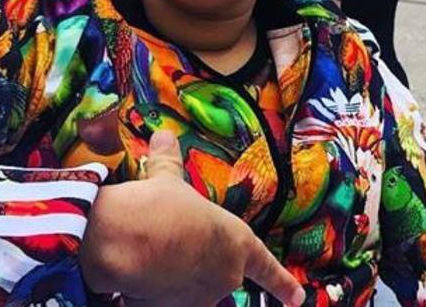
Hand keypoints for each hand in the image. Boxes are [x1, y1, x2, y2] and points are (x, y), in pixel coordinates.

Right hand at [78, 131, 303, 306]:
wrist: (129, 240)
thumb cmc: (160, 205)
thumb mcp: (167, 180)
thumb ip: (169, 162)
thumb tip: (163, 136)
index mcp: (237, 242)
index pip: (266, 266)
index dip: (282, 282)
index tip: (296, 298)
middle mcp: (227, 274)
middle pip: (220, 276)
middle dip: (199, 264)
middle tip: (172, 245)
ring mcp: (202, 298)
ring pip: (192, 291)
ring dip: (175, 279)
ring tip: (149, 255)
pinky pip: (166, 302)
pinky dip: (154, 294)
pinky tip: (136, 277)